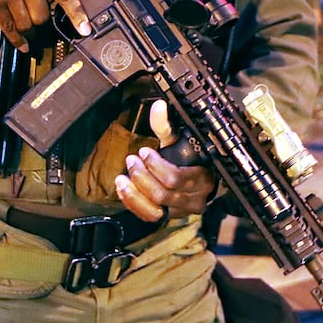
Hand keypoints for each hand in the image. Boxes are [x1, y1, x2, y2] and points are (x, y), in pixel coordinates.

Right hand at [0, 0, 90, 50]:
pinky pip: (10, 28)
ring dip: (26, 29)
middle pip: (43, 15)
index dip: (77, 14)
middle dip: (39, 20)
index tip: (85, 28)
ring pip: (27, 24)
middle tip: (35, 17)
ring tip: (22, 22)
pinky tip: (21, 43)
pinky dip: (16, 39)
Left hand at [114, 100, 215, 221]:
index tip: (143, 152)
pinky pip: (149, 216)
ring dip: (134, 193)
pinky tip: (123, 190)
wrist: (198, 178)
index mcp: (202, 178)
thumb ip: (166, 125)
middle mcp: (194, 199)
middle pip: (163, 194)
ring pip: (155, 210)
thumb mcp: (179, 140)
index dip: (155, 166)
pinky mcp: (168, 217)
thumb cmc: (189, 157)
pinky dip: (133, 203)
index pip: (176, 178)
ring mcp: (181, 211)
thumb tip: (159, 105)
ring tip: (121, 179)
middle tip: (131, 161)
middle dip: (142, 177)